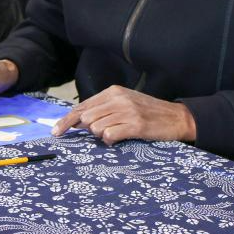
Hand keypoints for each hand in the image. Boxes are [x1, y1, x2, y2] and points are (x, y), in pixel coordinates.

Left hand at [52, 85, 196, 144]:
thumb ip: (102, 109)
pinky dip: (110, 141)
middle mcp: (118, 98)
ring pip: (96, 127)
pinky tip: (119, 139)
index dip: (66, 120)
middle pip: (85, 117)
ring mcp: (127, 111)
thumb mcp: (124, 104)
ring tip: (116, 134)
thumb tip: (78, 121)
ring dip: (102, 136)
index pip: (82, 106)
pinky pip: (109, 135)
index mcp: (113, 92)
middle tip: (103, 133)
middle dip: (88, 130)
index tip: (56, 131)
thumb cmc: (148, 113)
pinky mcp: (136, 124)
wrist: (177, 118)